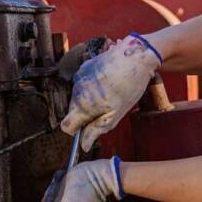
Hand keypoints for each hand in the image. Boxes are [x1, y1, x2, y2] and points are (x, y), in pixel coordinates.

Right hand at [61, 34, 161, 151]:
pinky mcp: (84, 67)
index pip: (66, 125)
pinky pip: (82, 84)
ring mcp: (79, 77)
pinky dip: (91, 87)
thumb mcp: (115, 114)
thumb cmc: (129, 86)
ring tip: (110, 93)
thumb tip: (83, 145)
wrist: (135, 56)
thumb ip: (96, 130)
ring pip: (78, 97)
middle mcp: (76, 90)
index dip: (75, 131)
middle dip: (85, 114)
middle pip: (73, 110)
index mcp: (83, 104)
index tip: (87, 129)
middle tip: (107, 109)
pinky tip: (108, 82)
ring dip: (89, 100)